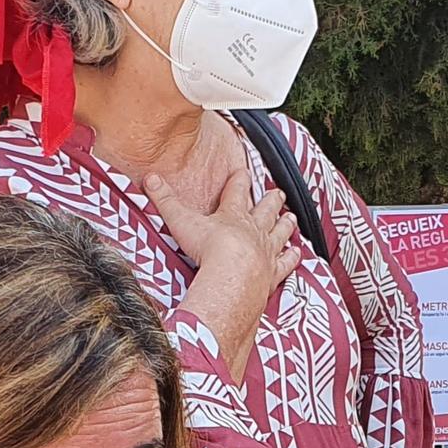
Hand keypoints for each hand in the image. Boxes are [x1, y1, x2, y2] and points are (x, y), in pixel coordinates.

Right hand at [146, 164, 298, 303]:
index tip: (244, 171)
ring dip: (285, 224)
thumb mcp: (181, 221)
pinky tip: (297, 253)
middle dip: (270, 200)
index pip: (237, 190)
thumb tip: (149, 178)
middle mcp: (254, 229)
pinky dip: (292, 257)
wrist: (233, 275)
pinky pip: (286, 262)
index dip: (240, 179)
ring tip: (291, 217)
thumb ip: (165, 201)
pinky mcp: (273, 272)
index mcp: (233, 214)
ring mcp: (266, 250)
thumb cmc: (209, 249)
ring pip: (280, 232)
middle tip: (277, 192)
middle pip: (265, 209)